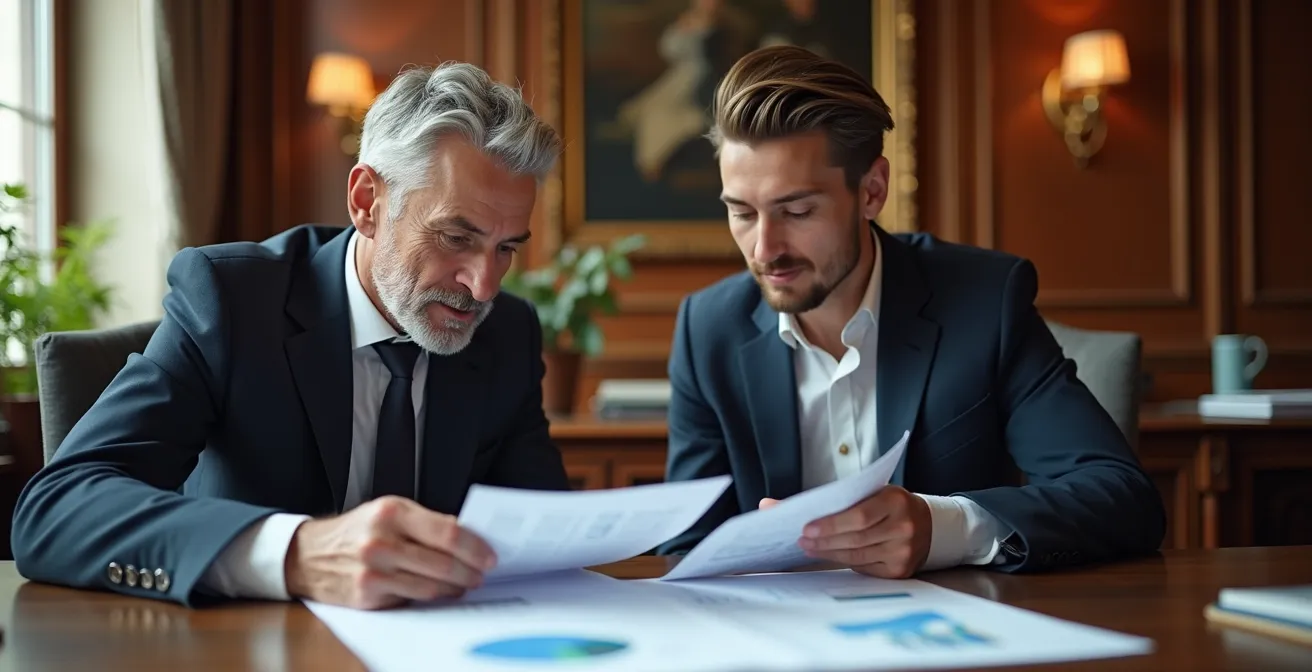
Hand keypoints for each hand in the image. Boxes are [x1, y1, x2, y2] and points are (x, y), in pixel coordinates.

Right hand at [284, 496, 496, 608]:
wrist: (308, 554)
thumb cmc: (358, 530)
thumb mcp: (389, 511)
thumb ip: (426, 522)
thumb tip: (469, 536)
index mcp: (392, 512)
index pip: (446, 531)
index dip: (474, 546)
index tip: (490, 555)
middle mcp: (381, 540)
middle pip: (442, 562)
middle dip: (470, 571)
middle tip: (484, 573)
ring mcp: (373, 570)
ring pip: (431, 585)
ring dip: (456, 587)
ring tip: (467, 583)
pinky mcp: (367, 594)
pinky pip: (412, 598)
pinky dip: (432, 596)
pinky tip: (442, 591)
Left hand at [760, 485, 931, 578]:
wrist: (928, 524)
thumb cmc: (888, 505)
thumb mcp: (869, 492)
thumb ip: (831, 498)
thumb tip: (770, 505)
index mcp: (895, 500)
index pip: (859, 516)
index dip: (831, 524)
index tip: (806, 528)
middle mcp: (904, 526)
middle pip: (856, 538)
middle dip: (825, 541)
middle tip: (802, 540)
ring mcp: (904, 550)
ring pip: (858, 555)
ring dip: (829, 553)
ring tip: (809, 548)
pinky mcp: (900, 569)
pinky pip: (865, 567)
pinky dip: (845, 562)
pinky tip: (829, 556)